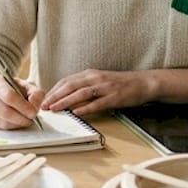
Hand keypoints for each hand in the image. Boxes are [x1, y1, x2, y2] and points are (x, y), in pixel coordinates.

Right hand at [0, 74, 44, 129]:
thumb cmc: (8, 86)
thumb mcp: (23, 84)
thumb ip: (34, 93)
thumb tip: (35, 107)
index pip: (9, 96)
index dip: (23, 107)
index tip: (33, 112)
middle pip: (5, 112)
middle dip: (22, 119)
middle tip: (31, 120)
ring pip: (2, 123)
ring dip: (17, 124)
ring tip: (25, 120)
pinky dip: (11, 127)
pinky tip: (16, 122)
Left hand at [41, 69, 155, 115]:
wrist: (144, 82)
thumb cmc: (120, 84)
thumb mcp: (100, 81)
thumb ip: (85, 86)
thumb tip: (67, 97)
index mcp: (90, 74)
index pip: (67, 80)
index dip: (54, 90)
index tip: (44, 99)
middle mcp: (96, 78)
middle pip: (70, 86)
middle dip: (55, 96)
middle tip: (44, 105)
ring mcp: (105, 87)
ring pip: (81, 94)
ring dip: (66, 101)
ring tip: (55, 109)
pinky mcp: (114, 97)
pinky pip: (97, 103)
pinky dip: (86, 108)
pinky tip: (76, 113)